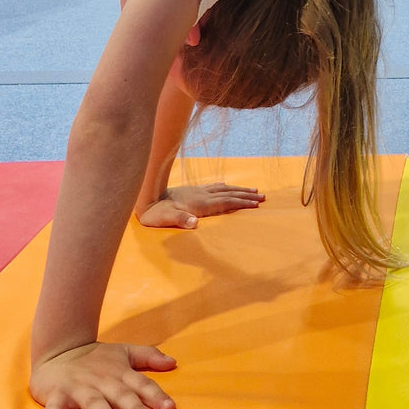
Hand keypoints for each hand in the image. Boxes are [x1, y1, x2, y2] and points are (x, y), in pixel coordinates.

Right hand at [30, 342, 176, 408]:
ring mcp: (79, 387)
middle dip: (135, 408)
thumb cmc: (97, 357)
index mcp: (120, 372)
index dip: (156, 395)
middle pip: (121, 395)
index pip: (141, 384)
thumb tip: (174, 363)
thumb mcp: (125, 352)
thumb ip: (149, 356)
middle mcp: (102, 380)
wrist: (60, 349)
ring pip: (94, 403)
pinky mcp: (57, 393)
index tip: (170, 408)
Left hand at [136, 182, 264, 228]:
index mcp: (200, 203)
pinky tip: (227, 186)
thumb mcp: (166, 219)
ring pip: (224, 189)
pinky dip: (225, 187)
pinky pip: (215, 187)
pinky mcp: (193, 190)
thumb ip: (181, 219)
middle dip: (247, 195)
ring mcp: (198, 191)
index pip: (227, 202)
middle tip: (263, 196)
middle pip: (230, 194)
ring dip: (239, 190)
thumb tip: (194, 223)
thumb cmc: (156, 213)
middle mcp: (202, 195)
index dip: (243, 202)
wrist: (146, 198)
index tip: (257, 203)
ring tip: (253, 190)